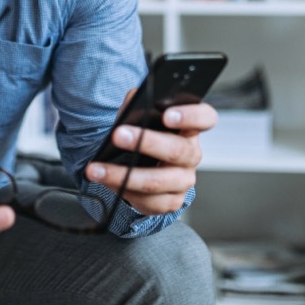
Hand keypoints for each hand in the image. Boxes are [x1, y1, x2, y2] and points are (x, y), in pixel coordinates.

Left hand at [84, 95, 218, 215]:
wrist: (139, 162)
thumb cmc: (143, 133)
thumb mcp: (140, 114)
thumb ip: (138, 103)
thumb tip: (132, 102)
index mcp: (190, 128)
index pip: (205, 118)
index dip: (191, 116)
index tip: (167, 115)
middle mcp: (191, 154)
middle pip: (177, 150)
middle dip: (145, 142)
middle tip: (118, 135)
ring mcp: (184, 179)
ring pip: (158, 181)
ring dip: (125, 175)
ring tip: (99, 169)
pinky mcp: (172, 201)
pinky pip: (150, 202)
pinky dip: (124, 191)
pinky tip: (107, 182)